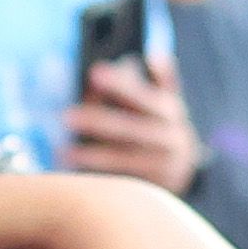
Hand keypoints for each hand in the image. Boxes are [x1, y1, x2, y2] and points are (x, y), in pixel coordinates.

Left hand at [68, 46, 206, 194]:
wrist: (184, 169)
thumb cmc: (161, 125)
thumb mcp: (166, 100)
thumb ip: (159, 79)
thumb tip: (146, 59)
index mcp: (171, 111)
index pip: (144, 95)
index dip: (120, 84)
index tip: (94, 72)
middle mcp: (171, 138)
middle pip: (130, 129)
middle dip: (97, 121)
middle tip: (67, 116)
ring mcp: (163, 166)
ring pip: (123, 160)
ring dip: (91, 156)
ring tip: (63, 152)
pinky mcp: (154, 189)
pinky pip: (121, 183)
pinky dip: (97, 177)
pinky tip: (75, 172)